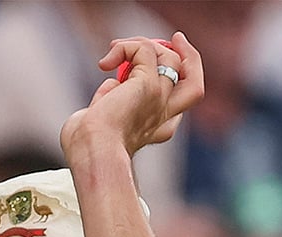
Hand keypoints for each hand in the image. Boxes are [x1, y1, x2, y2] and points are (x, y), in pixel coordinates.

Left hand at [60, 32, 203, 160]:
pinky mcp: (149, 86)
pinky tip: (105, 62)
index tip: (151, 65)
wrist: (91, 152)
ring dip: (144, 45)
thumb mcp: (102, 121)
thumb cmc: (86, 146)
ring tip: (115, 50)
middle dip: (190, 57)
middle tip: (176, 39)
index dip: (170, 80)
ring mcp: (160, 100)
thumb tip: (111, 85)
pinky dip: (126, 47)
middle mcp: (163, 116)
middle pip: (194, 85)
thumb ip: (110, 102)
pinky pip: (146, 50)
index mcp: (155, 130)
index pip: (176, 103)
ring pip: (173, 59)